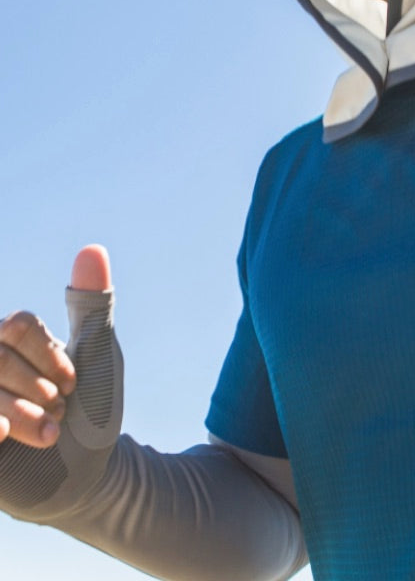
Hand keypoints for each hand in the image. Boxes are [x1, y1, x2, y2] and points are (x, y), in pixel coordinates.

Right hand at [0, 245, 111, 448]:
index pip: (18, 325)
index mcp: (13, 343)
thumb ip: (91, 305)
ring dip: (21, 412)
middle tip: (60, 410)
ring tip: (50, 433)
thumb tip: (92, 249)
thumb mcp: (97, 353)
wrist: (90, 475)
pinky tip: (5, 436)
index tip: (73, 383)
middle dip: (38, 387)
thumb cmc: (92, 409)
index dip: (50, 355)